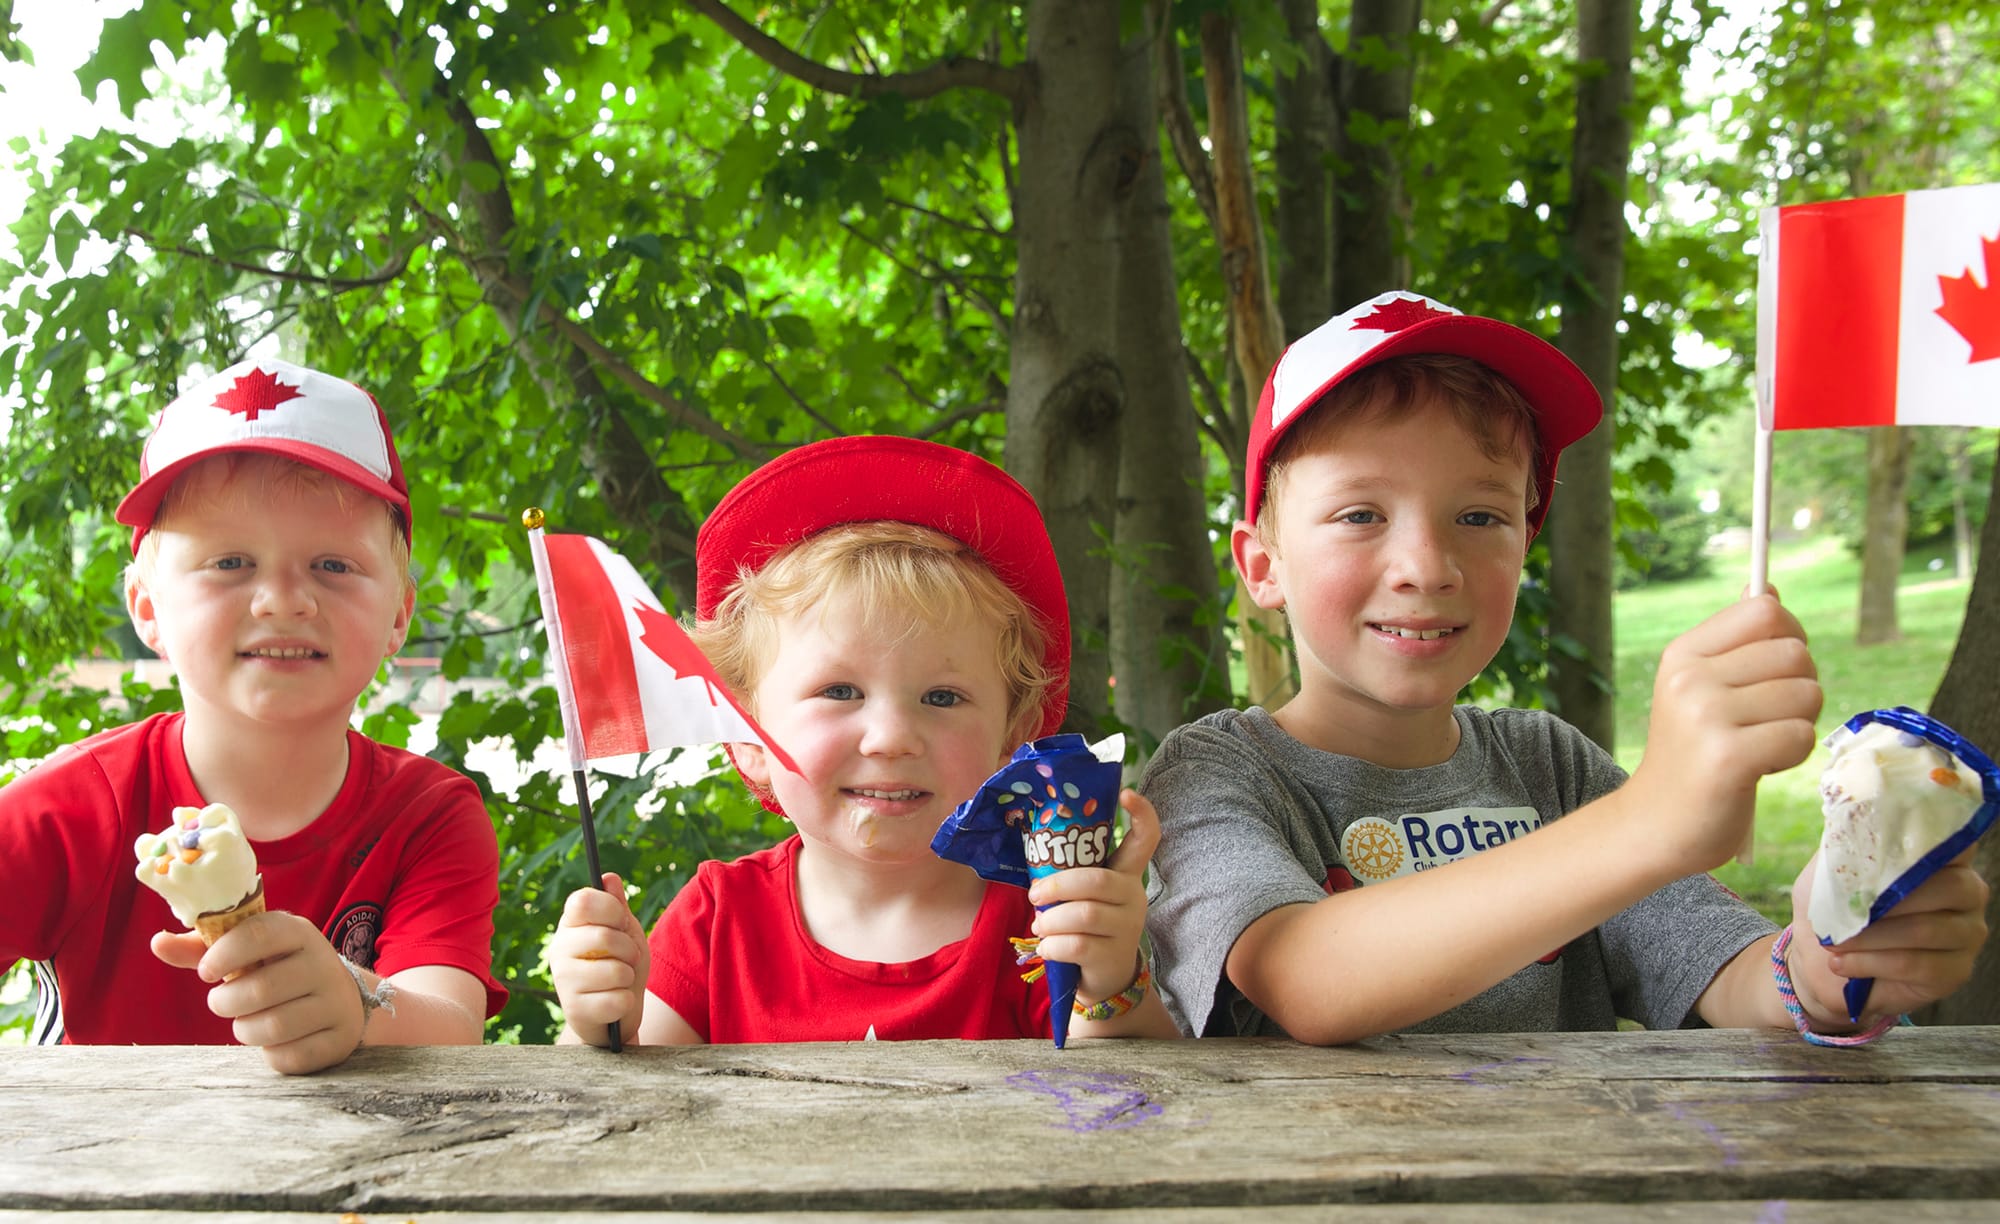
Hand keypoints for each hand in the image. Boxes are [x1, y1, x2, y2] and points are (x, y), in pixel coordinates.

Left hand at [151, 911, 364, 1074]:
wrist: (341, 998)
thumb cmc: (278, 970)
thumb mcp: (249, 952)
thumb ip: (203, 949)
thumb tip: (157, 943)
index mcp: (298, 933)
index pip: (258, 933)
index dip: (223, 954)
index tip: (205, 972)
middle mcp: (323, 964)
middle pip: (261, 989)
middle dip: (226, 1002)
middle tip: (221, 1002)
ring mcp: (336, 1003)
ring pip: (274, 1027)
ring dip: (245, 1030)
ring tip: (245, 1023)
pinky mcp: (339, 1039)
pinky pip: (290, 1057)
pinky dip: (271, 1055)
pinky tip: (274, 1042)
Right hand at [549, 873, 649, 1045]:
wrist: (613, 1013)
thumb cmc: (620, 964)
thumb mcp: (624, 931)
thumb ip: (617, 906)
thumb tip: (609, 878)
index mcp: (570, 924)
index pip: (583, 900)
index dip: (611, 909)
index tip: (621, 922)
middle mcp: (559, 948)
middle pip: (604, 936)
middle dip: (629, 949)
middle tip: (629, 957)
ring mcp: (563, 980)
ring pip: (615, 971)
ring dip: (629, 977)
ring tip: (620, 981)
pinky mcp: (573, 1010)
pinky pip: (617, 1000)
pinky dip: (626, 1001)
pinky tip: (614, 1002)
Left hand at [1027, 789, 1159, 1005]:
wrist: (1106, 977)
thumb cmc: (1088, 925)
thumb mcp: (1086, 896)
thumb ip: (1072, 874)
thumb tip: (1036, 847)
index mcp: (1125, 874)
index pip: (1146, 839)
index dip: (1142, 814)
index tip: (1128, 792)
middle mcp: (1133, 897)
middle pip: (1095, 882)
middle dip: (1056, 887)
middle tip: (1034, 895)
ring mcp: (1126, 928)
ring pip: (1083, 916)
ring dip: (1050, 920)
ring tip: (1040, 925)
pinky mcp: (1113, 956)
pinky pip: (1076, 945)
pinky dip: (1052, 946)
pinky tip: (1047, 947)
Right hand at [1628, 594, 1821, 871]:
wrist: (1657, 825)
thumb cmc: (1691, 755)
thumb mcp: (1699, 688)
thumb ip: (1736, 642)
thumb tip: (1769, 590)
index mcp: (1683, 654)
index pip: (1765, 610)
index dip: (1789, 636)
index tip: (1775, 672)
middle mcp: (1691, 678)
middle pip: (1796, 653)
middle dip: (1800, 688)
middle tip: (1767, 720)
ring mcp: (1707, 716)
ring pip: (1806, 695)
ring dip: (1797, 724)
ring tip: (1760, 744)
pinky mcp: (1730, 757)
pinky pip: (1801, 736)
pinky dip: (1793, 756)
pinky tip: (1760, 767)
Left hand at [1787, 847, 1989, 1025]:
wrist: (1821, 962)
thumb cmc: (1832, 909)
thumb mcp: (1829, 873)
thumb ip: (1846, 847)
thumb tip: (1851, 823)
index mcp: (1942, 858)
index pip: (1954, 840)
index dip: (1929, 842)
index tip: (1890, 849)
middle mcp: (1967, 892)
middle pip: (1947, 887)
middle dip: (1887, 901)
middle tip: (1844, 913)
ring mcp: (1967, 933)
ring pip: (1924, 930)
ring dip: (1870, 938)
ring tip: (1833, 944)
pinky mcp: (1956, 971)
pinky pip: (1918, 965)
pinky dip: (1872, 963)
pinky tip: (1843, 964)